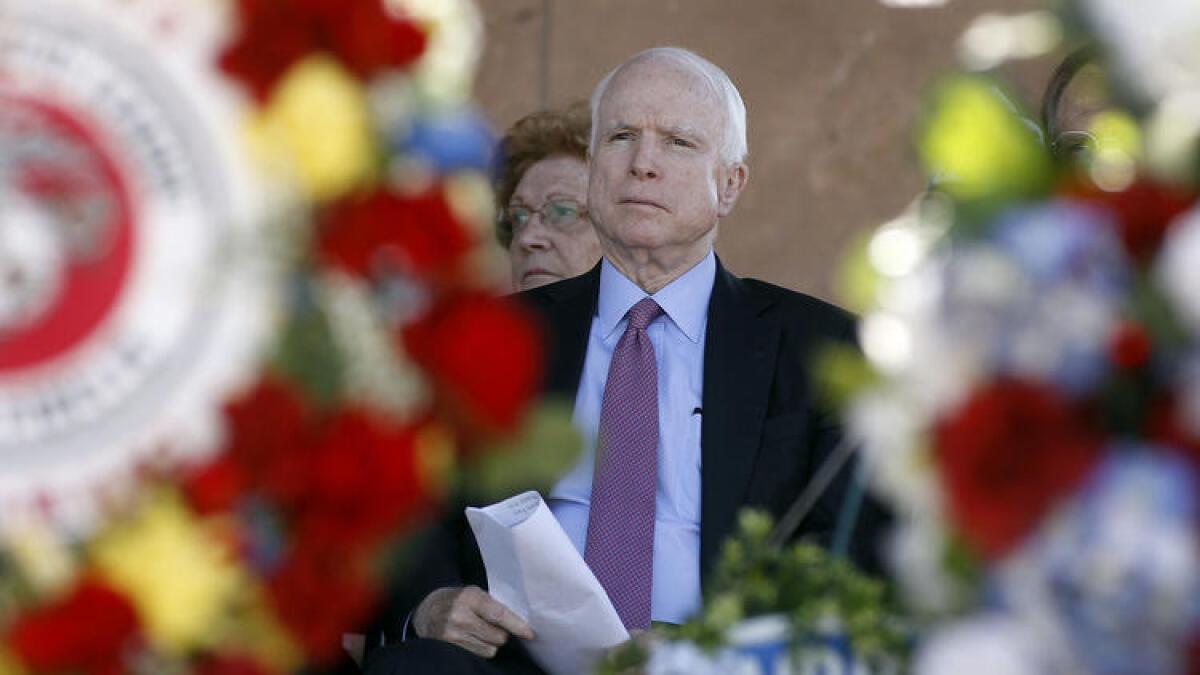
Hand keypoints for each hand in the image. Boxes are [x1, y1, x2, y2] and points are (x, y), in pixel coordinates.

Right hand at [412, 586, 534, 658]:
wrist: (427, 611)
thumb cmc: (458, 600)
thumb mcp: (474, 593)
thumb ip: (493, 605)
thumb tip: (519, 622)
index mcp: (471, 596)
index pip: (499, 614)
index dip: (516, 625)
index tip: (529, 633)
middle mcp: (461, 615)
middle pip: (498, 636)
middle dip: (502, 634)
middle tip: (495, 627)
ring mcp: (453, 633)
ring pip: (490, 648)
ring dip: (491, 643)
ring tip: (481, 632)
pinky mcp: (449, 646)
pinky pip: (478, 654)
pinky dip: (481, 648)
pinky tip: (473, 638)